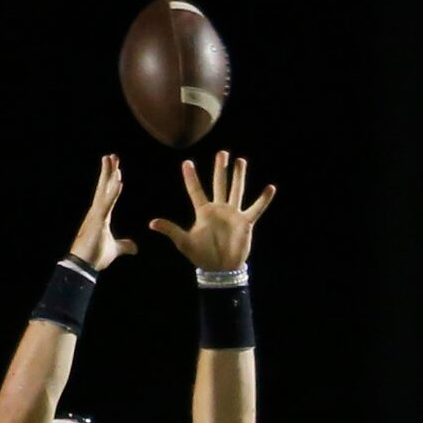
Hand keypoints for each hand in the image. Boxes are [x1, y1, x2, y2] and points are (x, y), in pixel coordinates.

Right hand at [69, 154, 138, 271]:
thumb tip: (135, 247)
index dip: (111, 180)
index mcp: (101, 215)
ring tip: (113, 160)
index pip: (107, 193)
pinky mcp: (97, 221)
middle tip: (112, 156)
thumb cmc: (96, 257)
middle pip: (104, 187)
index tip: (116, 168)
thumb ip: (125, 246)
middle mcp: (97, 212)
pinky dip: (113, 193)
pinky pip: (107, 204)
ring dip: (109, 175)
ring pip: (104, 190)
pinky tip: (119, 182)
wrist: (84, 267)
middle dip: (108, 171)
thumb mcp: (115, 249)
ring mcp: (96, 215)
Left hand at [150, 151, 275, 270]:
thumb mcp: (184, 242)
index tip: (186, 163)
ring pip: (236, 190)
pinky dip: (263, 200)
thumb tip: (151, 223)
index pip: (195, 191)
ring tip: (240, 161)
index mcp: (203, 212)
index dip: (191, 178)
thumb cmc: (201, 256)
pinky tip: (270, 188)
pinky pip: (255, 209)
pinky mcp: (245, 223)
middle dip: (220, 169)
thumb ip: (170, 230)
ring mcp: (233, 214)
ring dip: (238, 176)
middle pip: (219, 184)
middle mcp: (218, 209)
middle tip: (222, 153)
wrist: (219, 269)